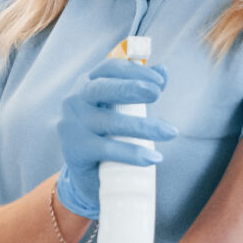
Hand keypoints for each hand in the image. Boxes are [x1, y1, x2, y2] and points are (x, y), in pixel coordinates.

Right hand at [55, 55, 177, 219]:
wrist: (86, 174)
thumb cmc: (106, 133)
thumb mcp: (122, 109)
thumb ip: (141, 88)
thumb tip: (163, 70)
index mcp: (87, 84)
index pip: (109, 68)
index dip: (135, 72)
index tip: (160, 83)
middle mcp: (74, 100)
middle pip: (102, 88)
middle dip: (130, 88)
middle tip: (157, 94)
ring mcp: (72, 125)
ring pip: (109, 122)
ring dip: (143, 126)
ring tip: (170, 132)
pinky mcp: (75, 150)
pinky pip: (106, 149)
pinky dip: (132, 153)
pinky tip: (153, 158)